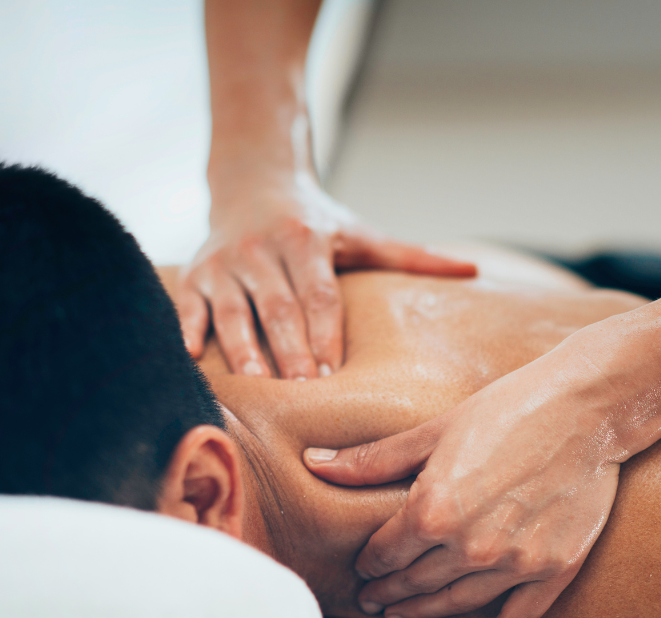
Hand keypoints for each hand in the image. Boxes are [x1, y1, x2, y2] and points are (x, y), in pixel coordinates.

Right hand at [178, 172, 475, 378]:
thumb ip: (410, 255)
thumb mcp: (360, 232)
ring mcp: (225, 263)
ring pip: (234, 310)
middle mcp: (262, 250)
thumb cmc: (314, 221)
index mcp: (305, 240)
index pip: (319, 294)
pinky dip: (188, 330)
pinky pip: (188, 304)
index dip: (325, 333)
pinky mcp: (197, 273)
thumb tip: (472, 270)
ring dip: (242, 349)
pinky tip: (190, 357)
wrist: (253, 182)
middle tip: (300, 392)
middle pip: (279, 307)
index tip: (331, 374)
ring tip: (256, 385)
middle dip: (289, 350)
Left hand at [304, 339, 623, 617]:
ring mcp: (513, 563)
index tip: (363, 567)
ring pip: (455, 603)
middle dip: (388, 591)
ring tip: (400, 616)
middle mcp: (469, 545)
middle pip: (415, 581)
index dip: (369, 563)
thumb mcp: (432, 432)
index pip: (386, 552)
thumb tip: (314, 461)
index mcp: (433, 509)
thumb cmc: (504, 410)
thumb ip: (372, 459)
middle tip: (371, 601)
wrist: (584, 409)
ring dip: (422, 613)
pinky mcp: (552, 570)